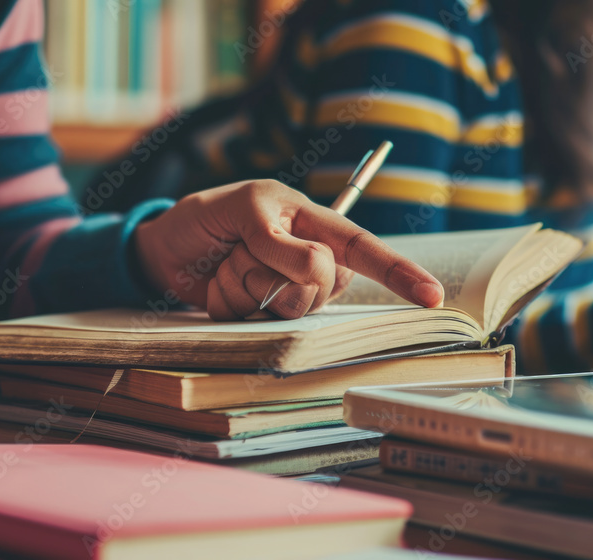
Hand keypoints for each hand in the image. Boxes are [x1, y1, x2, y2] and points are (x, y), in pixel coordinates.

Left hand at [133, 180, 443, 319]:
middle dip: (270, 269)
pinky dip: (229, 303)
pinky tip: (218, 288)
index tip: (432, 296)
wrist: (160, 250)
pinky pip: (257, 323)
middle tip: (240, 250)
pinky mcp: (263, 318)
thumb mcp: (239, 211)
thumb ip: (278, 238)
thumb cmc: (206, 218)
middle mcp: (310, 261)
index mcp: (312, 224)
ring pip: (288, 308)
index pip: (363, 248)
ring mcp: (287, 293)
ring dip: (245, 285)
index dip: (400, 272)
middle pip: (320, 287)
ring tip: (227, 266)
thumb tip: (320, 267)